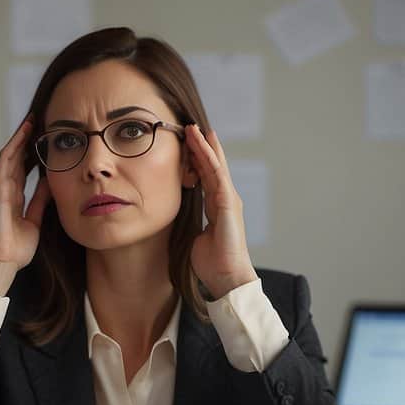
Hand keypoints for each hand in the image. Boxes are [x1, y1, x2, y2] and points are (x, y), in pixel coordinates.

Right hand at [0, 117, 50, 295]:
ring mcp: (0, 187)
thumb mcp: (36, 220)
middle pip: (17, 157)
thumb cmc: (16, 248)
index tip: (45, 138)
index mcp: (14, 197)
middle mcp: (6, 189)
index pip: (23, 168)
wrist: (3, 262)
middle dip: (26, 139)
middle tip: (40, 121)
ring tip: (31, 120)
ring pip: (10, 155)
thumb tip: (50, 182)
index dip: (32, 152)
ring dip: (20, 137)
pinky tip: (22, 133)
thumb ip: (40, 200)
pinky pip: (5, 162)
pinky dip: (13, 146)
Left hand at [185, 124, 258, 298]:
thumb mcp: (196, 237)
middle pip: (211, 166)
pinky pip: (217, 174)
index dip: (197, 160)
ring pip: (215, 165)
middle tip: (190, 127)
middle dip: (201, 146)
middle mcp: (224, 199)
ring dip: (204, 146)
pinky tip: (203, 143)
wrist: (227, 277)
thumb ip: (191, 224)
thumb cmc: (213, 263)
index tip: (187, 144)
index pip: (205, 177)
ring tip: (195, 128)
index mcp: (216, 206)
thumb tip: (176, 219)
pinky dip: (210, 157)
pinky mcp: (228, 203)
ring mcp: (228, 199)